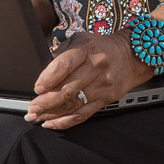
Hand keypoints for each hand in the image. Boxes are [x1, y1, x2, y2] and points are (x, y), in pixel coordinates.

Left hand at [26, 32, 154, 129]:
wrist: (131, 55)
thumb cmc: (100, 47)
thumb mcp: (79, 40)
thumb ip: (60, 53)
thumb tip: (41, 71)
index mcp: (86, 49)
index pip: (64, 65)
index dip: (48, 78)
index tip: (37, 87)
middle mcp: (95, 67)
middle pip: (67, 89)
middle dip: (45, 102)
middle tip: (31, 108)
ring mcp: (102, 85)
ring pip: (73, 104)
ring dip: (51, 113)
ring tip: (36, 117)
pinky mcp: (106, 98)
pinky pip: (83, 114)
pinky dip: (65, 121)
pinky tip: (51, 123)